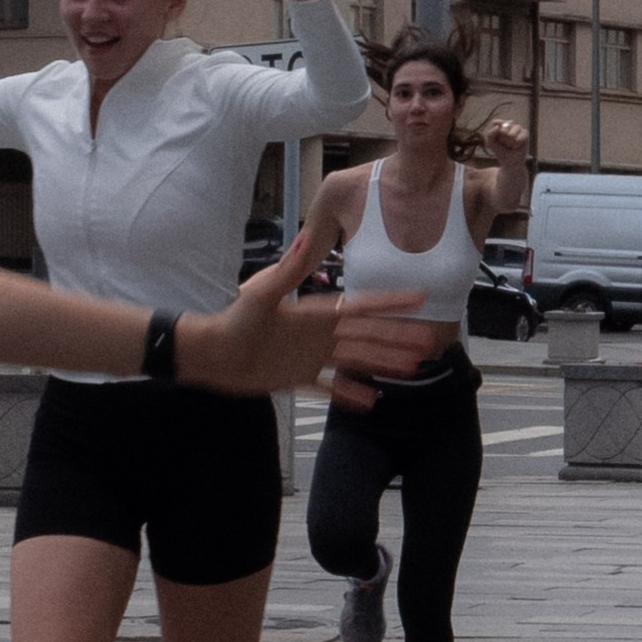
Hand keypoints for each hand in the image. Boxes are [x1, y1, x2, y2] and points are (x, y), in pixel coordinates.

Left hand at [179, 233, 429, 400]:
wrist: (212, 356)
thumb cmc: (233, 324)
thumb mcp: (261, 296)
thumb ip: (286, 271)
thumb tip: (303, 239)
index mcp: (315, 313)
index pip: (362, 307)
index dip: (392, 303)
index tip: (421, 297)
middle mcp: (319, 333)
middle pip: (367, 336)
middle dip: (398, 338)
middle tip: (430, 342)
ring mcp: (311, 356)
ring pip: (356, 361)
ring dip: (383, 364)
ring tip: (412, 370)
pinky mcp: (298, 377)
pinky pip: (331, 388)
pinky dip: (350, 394)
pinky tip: (372, 402)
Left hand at [478, 117, 528, 161]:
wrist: (510, 160)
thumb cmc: (500, 150)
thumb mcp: (490, 143)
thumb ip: (490, 134)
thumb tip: (498, 127)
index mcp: (500, 124)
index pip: (495, 122)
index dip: (494, 132)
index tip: (496, 139)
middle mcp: (509, 124)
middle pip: (503, 130)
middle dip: (502, 140)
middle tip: (504, 144)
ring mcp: (517, 127)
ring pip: (511, 135)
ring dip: (509, 143)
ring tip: (511, 145)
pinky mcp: (525, 132)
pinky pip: (518, 139)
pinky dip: (516, 145)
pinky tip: (517, 146)